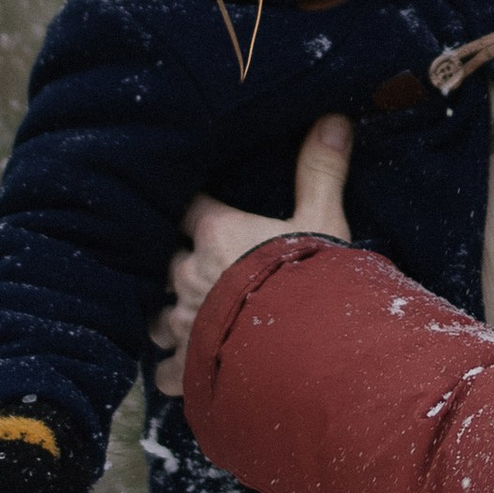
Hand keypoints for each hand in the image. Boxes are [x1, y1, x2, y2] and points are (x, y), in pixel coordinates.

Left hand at [153, 114, 352, 359]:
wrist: (303, 350)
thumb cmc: (311, 279)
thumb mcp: (322, 220)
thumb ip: (321, 172)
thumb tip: (335, 118)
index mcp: (217, 233)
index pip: (189, 210)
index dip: (193, 212)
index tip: (199, 213)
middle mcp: (191, 274)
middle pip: (170, 263)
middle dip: (181, 267)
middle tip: (202, 272)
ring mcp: (184, 322)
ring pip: (158, 316)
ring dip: (170, 317)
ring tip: (186, 322)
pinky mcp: (186, 366)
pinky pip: (168, 370)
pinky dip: (174, 371)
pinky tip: (182, 373)